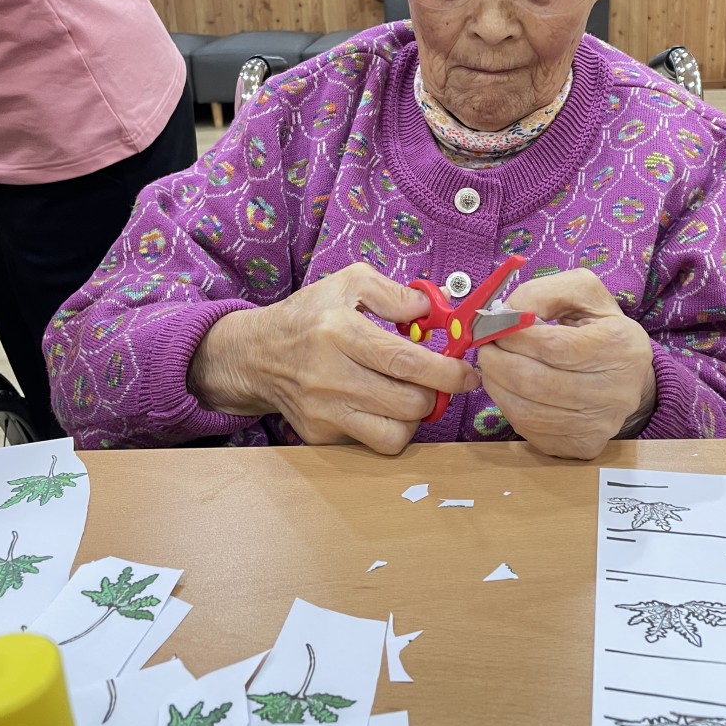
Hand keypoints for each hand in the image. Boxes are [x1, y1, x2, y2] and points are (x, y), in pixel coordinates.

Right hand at [189, 264, 477, 453]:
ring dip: (414, 415)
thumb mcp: (348, 282)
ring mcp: (325, 411)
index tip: (467, 373)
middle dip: (436, 394)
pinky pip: (373, 443)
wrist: (258, 355)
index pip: (404, 362)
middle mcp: (331, 376)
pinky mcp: (321, 435)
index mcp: (340, 332)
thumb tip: (432, 310)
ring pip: (396, 433)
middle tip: (436, 380)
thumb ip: (394, 292)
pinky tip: (382, 406)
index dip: (445, 371)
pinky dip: (389, 428)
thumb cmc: (310, 315)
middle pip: (408, 403)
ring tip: (408, 393)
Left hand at [477, 269, 655, 459]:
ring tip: (493, 365)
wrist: (628, 374)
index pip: (553, 346)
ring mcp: (600, 424)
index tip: (494, 326)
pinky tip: (510, 388)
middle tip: (486, 346)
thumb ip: (543, 293)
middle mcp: (616, 391)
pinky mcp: (583, 445)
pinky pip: (530, 430)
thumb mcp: (582, 292)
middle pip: (535, 382)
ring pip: (527, 410)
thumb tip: (506, 314)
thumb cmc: (599, 327)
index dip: (514, 337)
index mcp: (619, 345)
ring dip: (496, 384)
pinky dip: (509, 406)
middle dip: (497, 361)